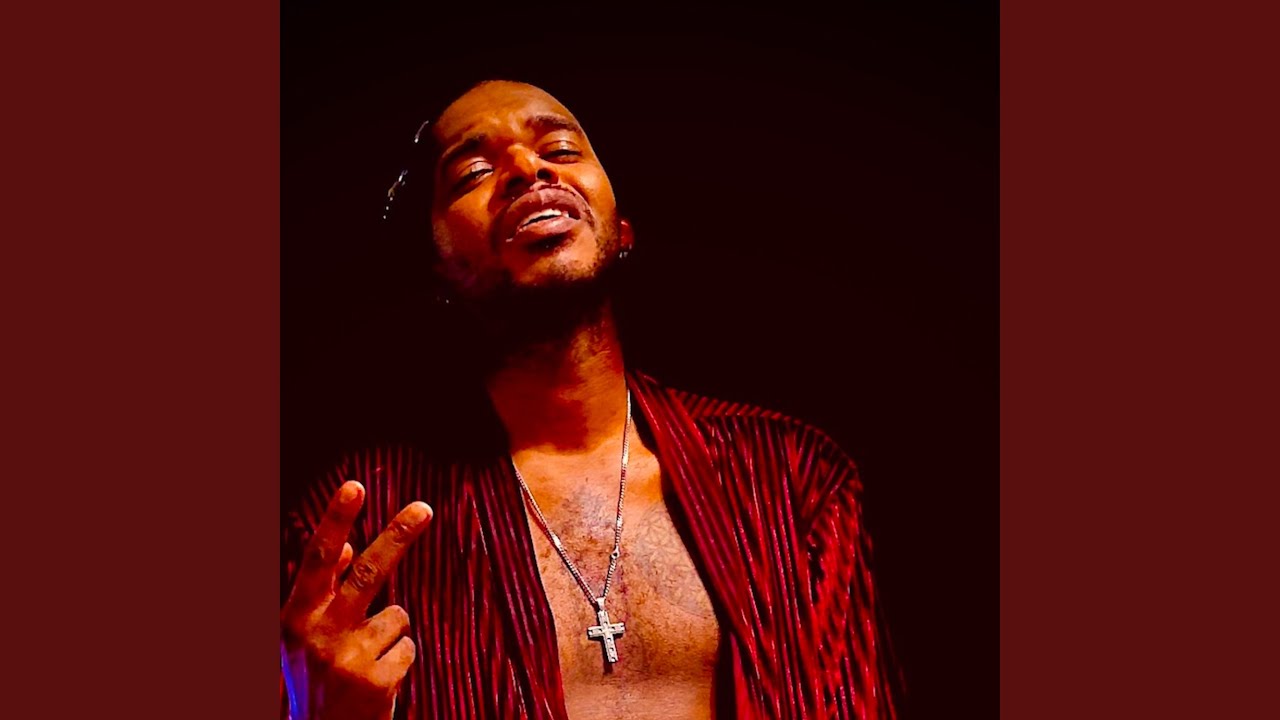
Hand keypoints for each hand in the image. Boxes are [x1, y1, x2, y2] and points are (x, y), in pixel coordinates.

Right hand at [281, 481, 432, 719]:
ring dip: (390, 634)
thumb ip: (323, 592)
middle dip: (397, 536)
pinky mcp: (376, 682)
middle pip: (369, 574)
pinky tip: (377, 682)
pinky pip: (408, 648)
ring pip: (398, 615)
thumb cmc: (316, 680)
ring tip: (366, 662)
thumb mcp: (304, 637)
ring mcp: (347, 659)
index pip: (319, 559)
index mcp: (294, 617)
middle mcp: (316, 634)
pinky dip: (398, 660)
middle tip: (424, 509)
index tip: (355, 485)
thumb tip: (350, 547)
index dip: (337, 520)